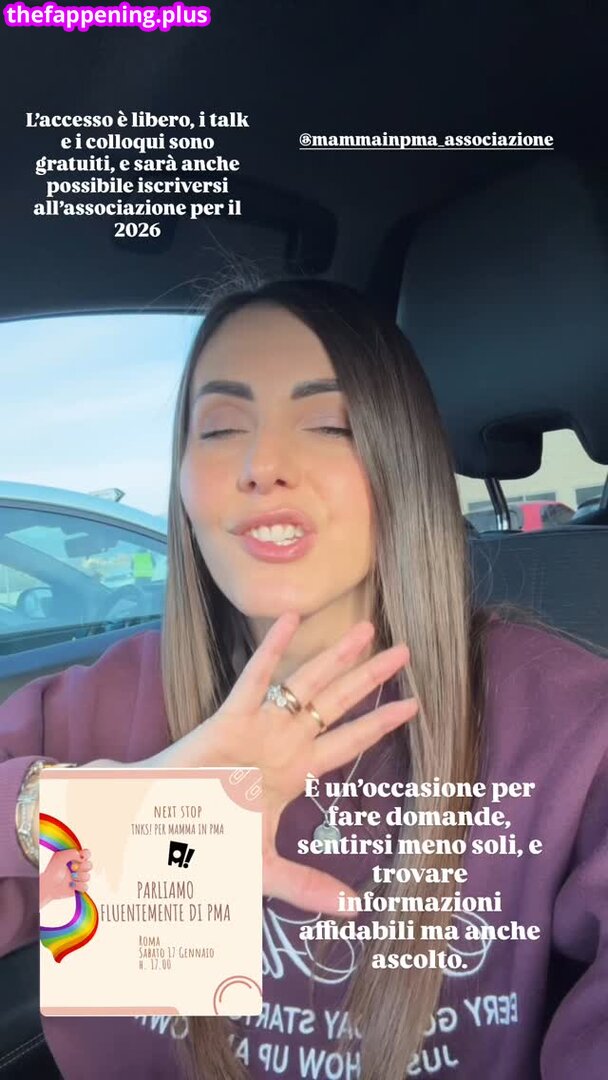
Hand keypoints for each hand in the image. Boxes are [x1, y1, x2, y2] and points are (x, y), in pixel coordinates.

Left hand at [40, 848, 91, 908]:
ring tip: (71, 877)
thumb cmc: (52, 869)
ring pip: (88, 876)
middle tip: (72, 868)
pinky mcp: (79, 887)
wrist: (48, 885)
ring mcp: (79, 878)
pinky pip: (85, 887)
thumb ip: (72, 853)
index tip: (79, 858)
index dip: (86, 855)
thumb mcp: (60, 856)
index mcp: (75, 858)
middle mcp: (78, 867)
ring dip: (80, 877)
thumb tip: (81, 857)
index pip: (87, 854)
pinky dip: (79, 886)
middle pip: (90, 865)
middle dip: (82, 867)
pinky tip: (71, 885)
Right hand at [139, 613, 417, 914]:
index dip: (381, 723)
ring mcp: (260, 727)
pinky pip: (256, 679)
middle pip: (339, 703)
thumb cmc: (204, 843)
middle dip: (371, 677)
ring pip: (307, 683)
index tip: (414, 705)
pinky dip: (273, 649)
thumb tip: (356, 911)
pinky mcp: (229, 719)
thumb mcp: (264, 869)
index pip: (349, 742)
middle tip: (406, 652)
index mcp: (296, 771)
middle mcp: (285, 742)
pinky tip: (292, 619)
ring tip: (369, 630)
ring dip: (337, 657)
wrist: (156, 830)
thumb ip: (309, 886)